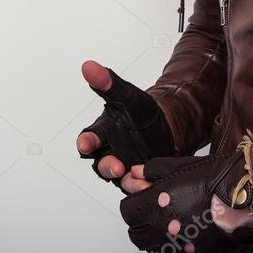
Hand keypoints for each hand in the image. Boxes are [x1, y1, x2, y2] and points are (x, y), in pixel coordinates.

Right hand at [76, 60, 173, 191]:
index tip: (85, 144)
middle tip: (117, 165)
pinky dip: (142, 187)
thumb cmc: (141, 113)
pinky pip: (136, 187)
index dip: (87, 142)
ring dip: (126, 180)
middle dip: (108, 166)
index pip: (89, 139)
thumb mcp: (127, 95)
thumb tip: (89, 66)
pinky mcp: (139, 178)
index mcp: (104, 132)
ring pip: (119, 180)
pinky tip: (149, 183)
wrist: (167, 126)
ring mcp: (125, 167)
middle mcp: (110, 152)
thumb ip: (108, 82)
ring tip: (136, 176)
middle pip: (101, 164)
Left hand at [118, 153, 252, 252]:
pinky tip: (182, 238)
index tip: (141, 199)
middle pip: (135, 234)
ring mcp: (178, 250)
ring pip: (152, 250)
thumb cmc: (218, 181)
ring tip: (168, 226)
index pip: (127, 211)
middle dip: (140, 222)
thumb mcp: (181, 166)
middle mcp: (163, 231)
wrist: (248, 199)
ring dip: (154, 238)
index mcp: (156, 206)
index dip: (133, 203)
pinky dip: (173, 251)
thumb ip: (153, 171)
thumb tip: (137, 173)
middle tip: (151, 213)